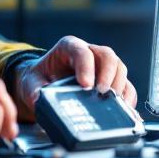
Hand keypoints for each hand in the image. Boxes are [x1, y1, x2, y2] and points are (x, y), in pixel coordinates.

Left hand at [13, 36, 137, 119]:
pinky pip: (126, 86)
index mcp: (69, 47)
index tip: (85, 86)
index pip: (82, 52)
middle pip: (107, 56)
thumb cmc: (39, 79)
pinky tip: (124, 110)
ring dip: (119, 87)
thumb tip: (39, 100)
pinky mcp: (110, 82)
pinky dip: (127, 98)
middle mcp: (90, 52)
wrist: (43, 85)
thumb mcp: (31, 83)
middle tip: (102, 94)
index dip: (86, 67)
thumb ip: (34, 90)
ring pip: (120, 69)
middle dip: (107, 75)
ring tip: (114, 103)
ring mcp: (102, 67)